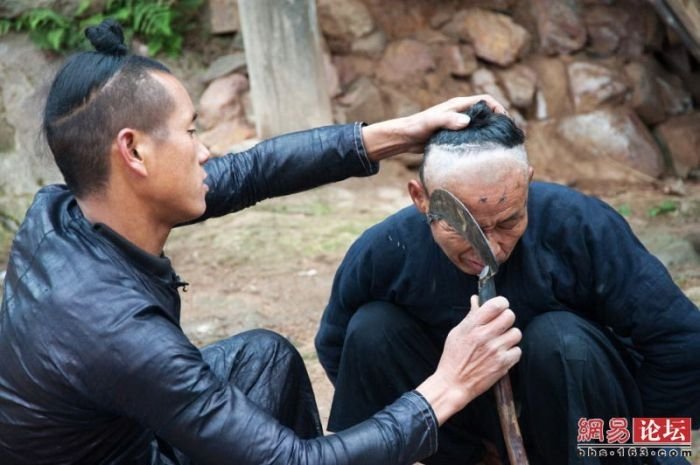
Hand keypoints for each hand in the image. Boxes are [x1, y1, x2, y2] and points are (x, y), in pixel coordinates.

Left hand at [361, 95, 507, 159]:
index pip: (486, 100)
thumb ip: (448, 120)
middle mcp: (461, 113)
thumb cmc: (417, 127)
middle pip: (486, 113)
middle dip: (499, 121)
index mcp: (459, 105)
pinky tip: (484, 154)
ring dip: (490, 132)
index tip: (505, 121)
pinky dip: (480, 141)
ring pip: (480, 125)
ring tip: (501, 146)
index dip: (498, 108)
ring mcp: (459, 124)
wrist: (405, 137)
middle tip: (509, 136)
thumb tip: (467, 121)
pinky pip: (472, 136)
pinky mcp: (455, 135)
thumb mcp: (432, 122)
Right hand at [416, 295, 520, 424]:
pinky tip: (501, 355)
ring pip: (516, 333)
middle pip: (510, 316)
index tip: (500, 307)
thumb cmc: (453, 357)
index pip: (496, 305)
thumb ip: (471, 316)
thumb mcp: (457, 332)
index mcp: (472, 326)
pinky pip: (517, 351)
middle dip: (506, 319)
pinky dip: (511, 353)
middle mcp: (485, 336)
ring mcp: (495, 350)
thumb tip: (477, 299)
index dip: (501, 303)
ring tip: (500, 342)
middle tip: (500, 325)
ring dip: (510, 336)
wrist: (454, 384)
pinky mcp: (503, 364)